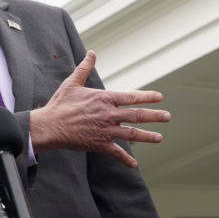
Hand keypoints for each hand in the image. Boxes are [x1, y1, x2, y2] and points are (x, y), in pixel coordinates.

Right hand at [29, 51, 170, 166]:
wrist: (50, 126)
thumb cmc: (60, 104)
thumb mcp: (72, 83)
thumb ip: (85, 68)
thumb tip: (91, 53)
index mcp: (104, 99)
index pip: (131, 97)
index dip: (147, 97)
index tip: (159, 97)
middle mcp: (109, 115)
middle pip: (137, 115)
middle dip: (154, 116)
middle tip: (168, 117)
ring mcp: (106, 131)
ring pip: (131, 134)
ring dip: (147, 136)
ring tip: (160, 138)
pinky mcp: (99, 144)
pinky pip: (116, 153)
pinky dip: (125, 159)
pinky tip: (134, 164)